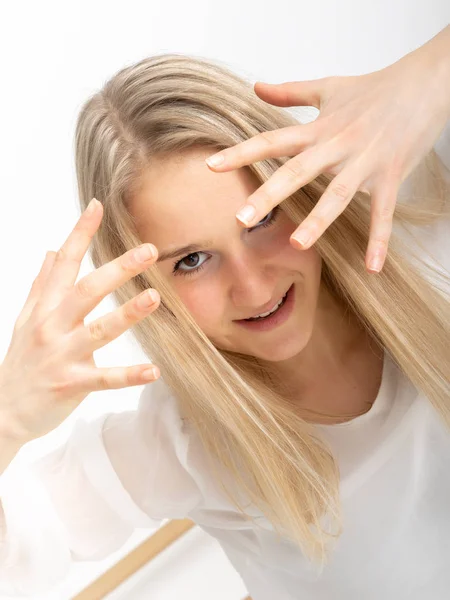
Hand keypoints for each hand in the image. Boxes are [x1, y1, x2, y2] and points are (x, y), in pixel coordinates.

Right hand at [0, 198, 160, 443]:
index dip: (80, 233)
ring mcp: (60, 355)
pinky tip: (153, 371)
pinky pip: (103, 379)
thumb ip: (42, 285)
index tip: (97, 206)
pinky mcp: (70, 384)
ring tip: (154, 297)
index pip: (64, 263)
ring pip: (97, 331)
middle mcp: (51, 326)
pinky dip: (128, 376)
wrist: (2, 410)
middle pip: (87, 291)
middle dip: (118, 269)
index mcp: (45, 308)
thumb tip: (53, 251)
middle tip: (149, 250)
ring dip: (126, 314)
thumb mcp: (26, 318)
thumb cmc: (21, 361)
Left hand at [205, 46, 449, 272]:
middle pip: (298, 171)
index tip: (211, 166)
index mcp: (319, 128)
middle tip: (241, 218)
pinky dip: (379, 240)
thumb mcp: (328, 87)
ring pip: (338, 194)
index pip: (273, 140)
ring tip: (298, 244)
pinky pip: (384, 212)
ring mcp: (365, 162)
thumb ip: (290, 92)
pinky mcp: (390, 176)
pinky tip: (372, 267)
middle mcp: (337, 146)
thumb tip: (256, 87)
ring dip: (318, 220)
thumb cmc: (375, 88)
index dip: (242, 153)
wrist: (426, 82)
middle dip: (270, 195)